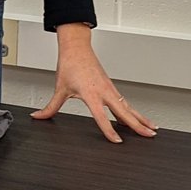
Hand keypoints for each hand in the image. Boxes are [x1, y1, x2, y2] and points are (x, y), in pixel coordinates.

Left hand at [31, 23, 156, 143]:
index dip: (109, 130)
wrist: (77, 48)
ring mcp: (110, 89)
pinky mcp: (111, 87)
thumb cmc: (70, 65)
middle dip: (138, 125)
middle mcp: (104, 91)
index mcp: (90, 93)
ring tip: (152, 129)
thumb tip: (38, 116)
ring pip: (128, 107)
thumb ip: (50, 107)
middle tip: (149, 135)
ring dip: (140, 118)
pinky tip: (137, 118)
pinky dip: (133, 111)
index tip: (118, 141)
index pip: (101, 116)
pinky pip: (124, 102)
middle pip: (124, 112)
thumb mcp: (59, 88)